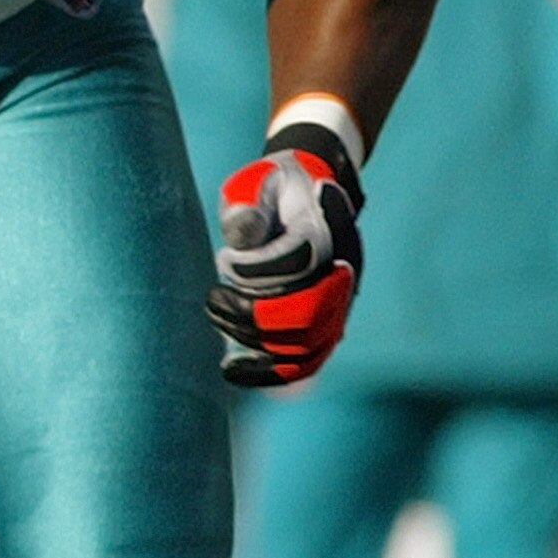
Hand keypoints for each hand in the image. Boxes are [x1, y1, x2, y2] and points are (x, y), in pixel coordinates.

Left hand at [205, 130, 362, 389]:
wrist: (305, 193)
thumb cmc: (274, 188)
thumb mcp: (257, 183)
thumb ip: (248, 205)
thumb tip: (238, 227)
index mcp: (331, 233)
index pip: (300, 267)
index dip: (257, 272)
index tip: (225, 261)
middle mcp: (344, 273)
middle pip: (307, 318)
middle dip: (253, 316)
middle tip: (213, 298)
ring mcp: (339, 304)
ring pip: (306, 348)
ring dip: (256, 344)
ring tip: (217, 318)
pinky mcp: (324, 326)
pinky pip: (305, 363)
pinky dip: (269, 373)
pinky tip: (231, 371)